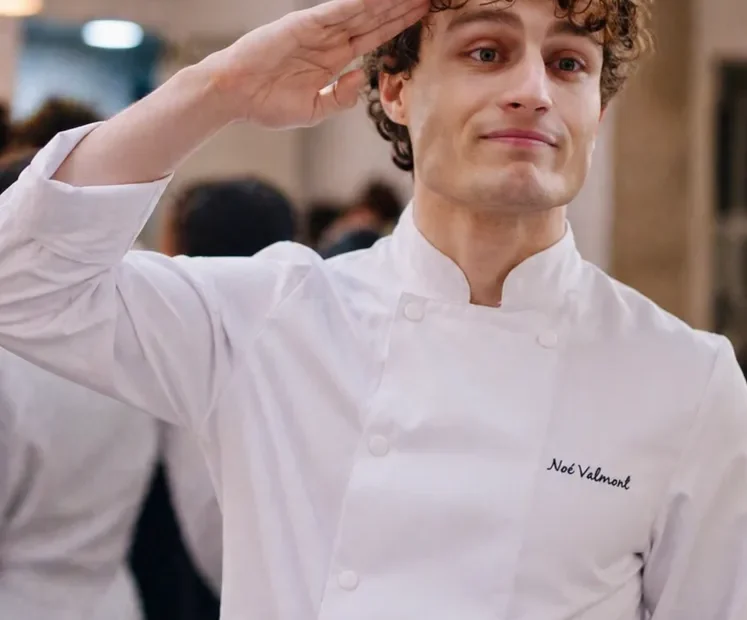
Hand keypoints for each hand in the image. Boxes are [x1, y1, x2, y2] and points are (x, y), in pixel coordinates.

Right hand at [204, 0, 428, 128]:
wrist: (234, 96)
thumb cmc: (266, 103)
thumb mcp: (314, 109)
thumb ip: (340, 97)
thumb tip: (361, 80)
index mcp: (333, 59)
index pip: (374, 37)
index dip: (398, 26)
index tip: (423, 17)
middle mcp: (329, 40)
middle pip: (374, 18)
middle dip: (401, 6)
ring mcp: (317, 30)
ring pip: (361, 10)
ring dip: (387, 1)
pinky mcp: (302, 24)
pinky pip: (336, 10)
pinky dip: (358, 3)